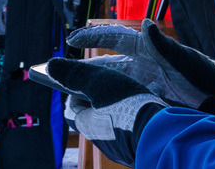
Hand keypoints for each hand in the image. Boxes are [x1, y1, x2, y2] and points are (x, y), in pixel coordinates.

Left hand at [46, 58, 164, 167]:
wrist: (164, 134)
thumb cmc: (128, 105)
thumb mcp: (98, 82)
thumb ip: (75, 73)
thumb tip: (50, 65)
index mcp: (87, 125)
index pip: (72, 107)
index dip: (77, 89)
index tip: (87, 78)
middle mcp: (102, 141)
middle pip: (92, 116)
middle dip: (97, 100)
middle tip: (108, 84)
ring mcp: (121, 148)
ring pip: (112, 123)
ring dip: (115, 109)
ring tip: (128, 94)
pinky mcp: (138, 149)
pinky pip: (130, 131)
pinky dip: (132, 118)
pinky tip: (144, 109)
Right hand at [67, 18, 214, 110]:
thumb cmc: (206, 76)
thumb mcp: (185, 60)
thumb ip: (164, 45)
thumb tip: (147, 25)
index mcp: (146, 48)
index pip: (113, 37)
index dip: (91, 37)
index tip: (72, 40)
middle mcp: (140, 64)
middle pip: (104, 65)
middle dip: (82, 69)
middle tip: (57, 75)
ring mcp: (142, 83)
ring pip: (108, 84)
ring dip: (89, 89)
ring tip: (69, 97)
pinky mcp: (146, 100)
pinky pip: (119, 101)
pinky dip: (104, 104)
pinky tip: (92, 113)